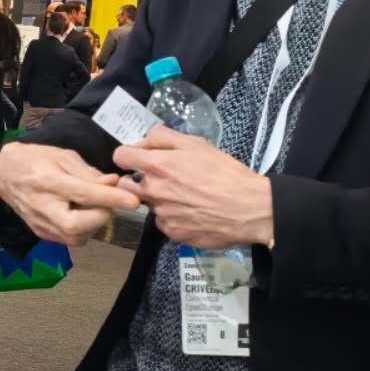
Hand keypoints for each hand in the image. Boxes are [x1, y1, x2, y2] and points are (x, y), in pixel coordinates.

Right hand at [0, 142, 140, 245]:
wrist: (4, 174)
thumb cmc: (36, 159)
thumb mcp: (64, 156)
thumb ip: (89, 172)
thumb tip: (114, 184)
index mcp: (49, 182)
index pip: (85, 194)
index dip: (112, 199)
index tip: (134, 201)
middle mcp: (43, 207)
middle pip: (79, 225)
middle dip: (101, 214)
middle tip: (107, 200)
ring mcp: (41, 224)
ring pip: (77, 237)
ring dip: (94, 223)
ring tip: (92, 206)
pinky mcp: (42, 234)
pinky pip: (71, 239)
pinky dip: (83, 228)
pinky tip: (81, 213)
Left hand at [112, 129, 273, 248]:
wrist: (250, 208)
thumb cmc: (225, 172)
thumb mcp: (197, 144)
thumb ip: (164, 137)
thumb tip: (143, 141)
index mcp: (157, 165)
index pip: (120, 157)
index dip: (128, 156)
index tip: (138, 159)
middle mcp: (153, 191)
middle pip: (125, 185)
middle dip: (136, 180)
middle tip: (160, 180)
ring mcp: (161, 214)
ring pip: (148, 204)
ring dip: (159, 199)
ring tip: (186, 197)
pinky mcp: (172, 232)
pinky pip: (163, 222)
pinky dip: (173, 217)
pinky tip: (192, 213)